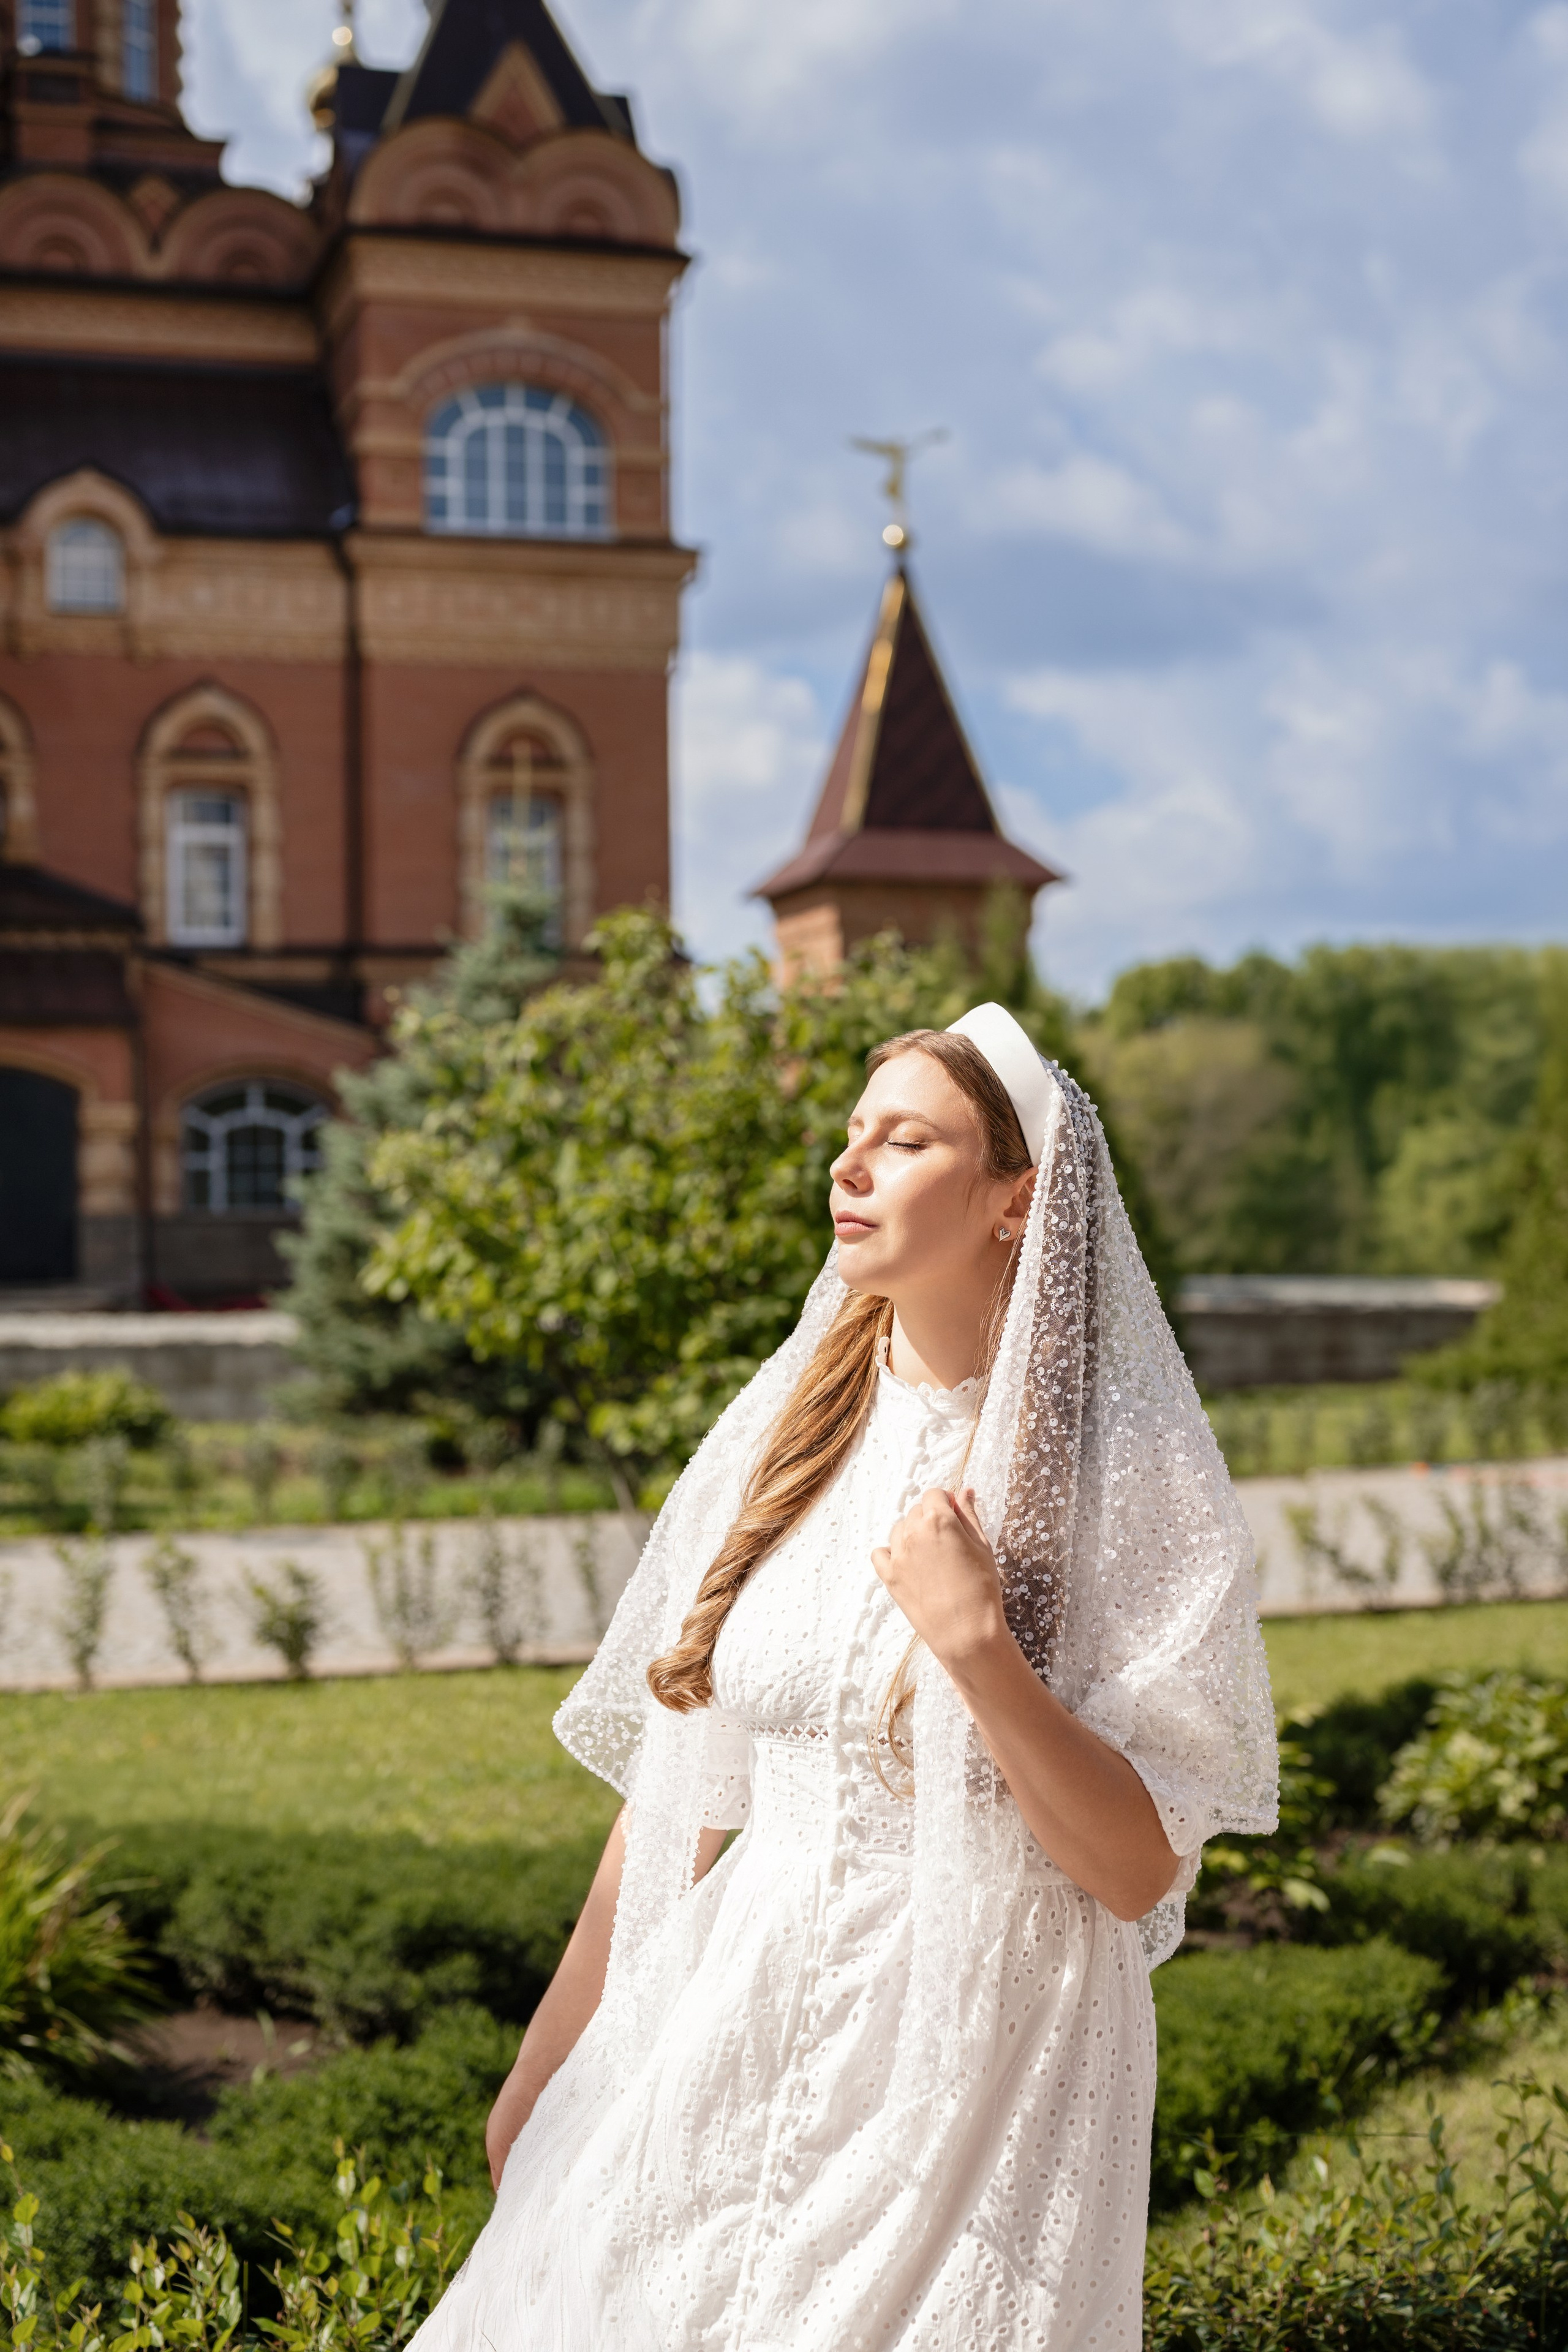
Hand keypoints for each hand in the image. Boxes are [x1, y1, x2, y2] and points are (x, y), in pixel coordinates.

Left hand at [871, 1486, 1009, 1671]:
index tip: (954, 1515)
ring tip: (931, 1556)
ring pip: (899, 1530)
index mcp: (939, 1520)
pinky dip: (891, 1553)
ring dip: (913, 1534)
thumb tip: (965, 1491)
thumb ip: (969, 1515)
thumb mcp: (982, 1546)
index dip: (946, 1502)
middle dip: (931, 1518)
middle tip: (949, 1542)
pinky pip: (881, 1553)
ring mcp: (898, 1555)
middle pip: (916, 1511)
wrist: (966, 1632)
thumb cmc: (982, 1588)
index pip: (934, 1494)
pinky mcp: (889, 1576)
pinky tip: (908, 1564)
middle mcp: (913, 1532)